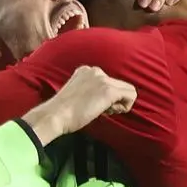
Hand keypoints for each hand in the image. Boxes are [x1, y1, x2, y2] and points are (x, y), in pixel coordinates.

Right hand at [22, 66, 136, 145]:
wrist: (55, 115)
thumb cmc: (62, 113)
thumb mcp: (77, 95)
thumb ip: (91, 92)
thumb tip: (106, 101)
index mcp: (86, 71)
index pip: (108, 82)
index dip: (106, 98)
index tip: (94, 106)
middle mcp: (96, 71)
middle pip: (119, 85)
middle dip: (114, 101)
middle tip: (102, 111)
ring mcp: (102, 79)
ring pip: (128, 90)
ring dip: (119, 104)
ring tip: (104, 111)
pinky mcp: (108, 90)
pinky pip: (131, 96)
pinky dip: (125, 107)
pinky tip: (110, 112)